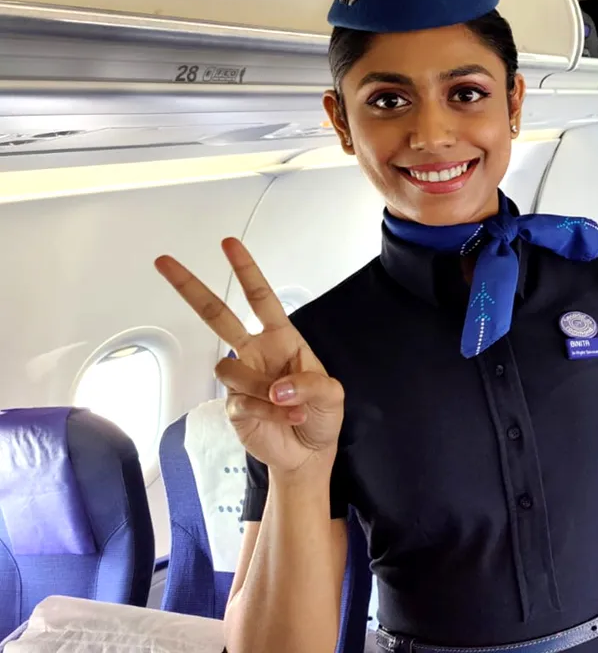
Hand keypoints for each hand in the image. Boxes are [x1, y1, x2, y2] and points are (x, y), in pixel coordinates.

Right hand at [155, 238, 343, 475]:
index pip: (260, 299)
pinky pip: (239, 401)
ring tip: (291, 407)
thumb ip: (311, 385)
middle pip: (217, 315)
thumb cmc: (320, 416)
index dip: (246, 271)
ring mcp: (242, 379)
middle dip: (191, 289)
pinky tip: (283, 418)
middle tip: (164, 262)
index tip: (229, 244)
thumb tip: (277, 387)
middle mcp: (256, 353)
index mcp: (282, 339)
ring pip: (231, 367)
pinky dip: (266, 411)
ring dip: (264, 388)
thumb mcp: (332, 395)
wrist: (308, 454)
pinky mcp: (233, 406)